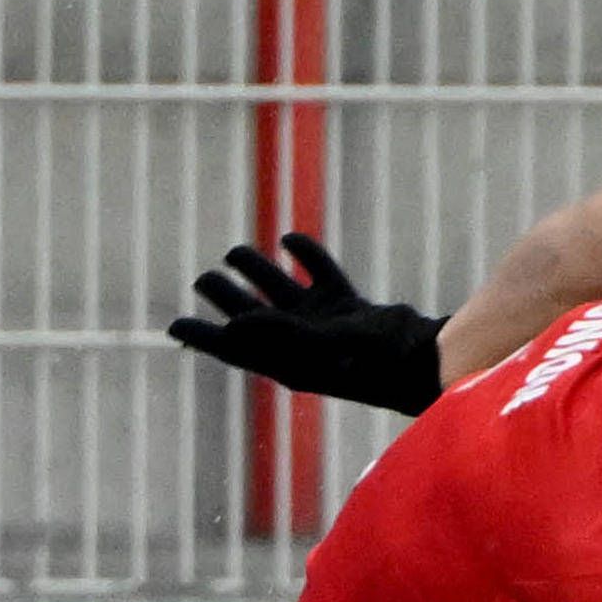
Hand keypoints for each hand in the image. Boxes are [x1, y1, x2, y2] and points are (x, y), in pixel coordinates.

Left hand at [168, 231, 448, 413]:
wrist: (427, 361)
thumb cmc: (375, 363)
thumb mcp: (323, 347)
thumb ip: (280, 333)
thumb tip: (233, 324)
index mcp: (288, 363)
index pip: (236, 349)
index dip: (204, 337)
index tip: (174, 326)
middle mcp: (302, 346)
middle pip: (253, 318)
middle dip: (227, 299)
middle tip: (203, 279)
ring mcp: (327, 327)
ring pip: (283, 294)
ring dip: (259, 274)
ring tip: (234, 252)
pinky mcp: (351, 310)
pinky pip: (322, 279)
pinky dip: (306, 258)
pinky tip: (289, 239)